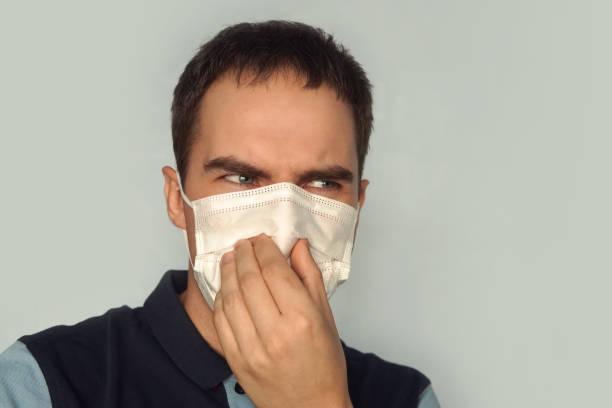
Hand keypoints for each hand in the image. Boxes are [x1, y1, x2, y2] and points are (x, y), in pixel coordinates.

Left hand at [213, 234, 351, 407]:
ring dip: (228, 271)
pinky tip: (226, 286)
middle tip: (244, 243)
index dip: (265, 248)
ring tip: (231, 258)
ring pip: (231, 297)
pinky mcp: (236, 360)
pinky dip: (221, 298)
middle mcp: (276, 333)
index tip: (262, 239)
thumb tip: (298, 245)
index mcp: (302, 319)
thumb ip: (310, 277)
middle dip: (244, 254)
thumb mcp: (326, 317)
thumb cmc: (324, 364)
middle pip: (250, 279)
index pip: (274, 270)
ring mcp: (252, 349)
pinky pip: (221, 320)